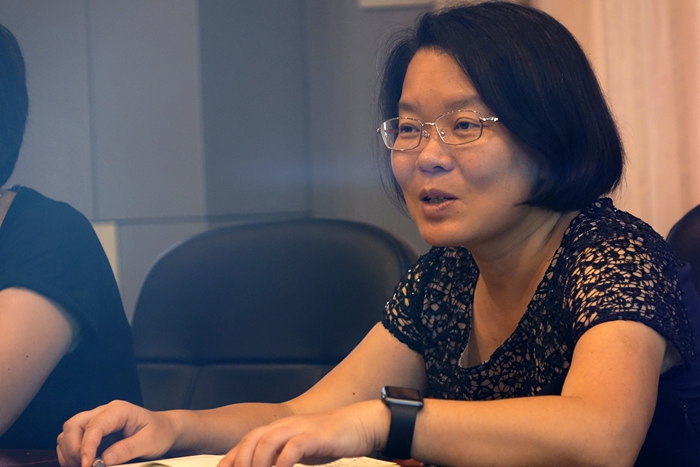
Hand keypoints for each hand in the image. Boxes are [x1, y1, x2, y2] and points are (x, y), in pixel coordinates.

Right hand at [57, 400, 179, 466]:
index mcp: (119, 410)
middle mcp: (104, 412)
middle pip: (74, 425)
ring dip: (70, 451)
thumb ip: (127, 450)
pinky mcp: (94, 432)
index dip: (86, 446)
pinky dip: (70, 453)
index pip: (94, 426)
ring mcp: (97, 421)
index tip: (87, 465)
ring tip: (83, 465)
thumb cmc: (159, 432)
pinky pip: (72, 439)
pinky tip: (82, 462)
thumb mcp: (149, 442)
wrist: (164, 429)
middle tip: (84, 465)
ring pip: (69, 431)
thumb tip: (104, 459)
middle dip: (73, 448)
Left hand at [219, 400, 389, 466]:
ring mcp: (300, 428)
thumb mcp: (300, 450)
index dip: (232, 458)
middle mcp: (286, 425)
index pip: (248, 441)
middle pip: (252, 439)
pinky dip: (283, 461)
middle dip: (240, 461)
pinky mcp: (316, 436)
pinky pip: (294, 447)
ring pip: (268, 441)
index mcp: (280, 429)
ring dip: (258, 463)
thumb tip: (267, 465)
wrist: (361, 424)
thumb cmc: (331, 439)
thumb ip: (282, 457)